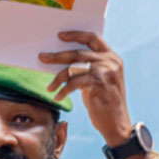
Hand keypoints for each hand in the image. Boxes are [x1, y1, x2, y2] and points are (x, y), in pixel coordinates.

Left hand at [38, 31, 133, 146]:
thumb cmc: (104, 102)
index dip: (76, 35)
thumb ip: (87, 67)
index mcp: (112, 57)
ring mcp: (105, 71)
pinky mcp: (98, 83)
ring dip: (58, 77)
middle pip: (78, 53)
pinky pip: (74, 83)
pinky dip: (63, 90)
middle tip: (42, 57)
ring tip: (49, 86)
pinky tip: (58, 97)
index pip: (93, 38)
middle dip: (57, 55)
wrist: (117, 123)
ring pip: (73, 67)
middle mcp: (110, 61)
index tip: (60, 35)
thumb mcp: (98, 80)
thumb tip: (62, 60)